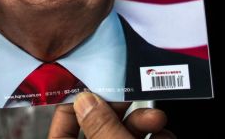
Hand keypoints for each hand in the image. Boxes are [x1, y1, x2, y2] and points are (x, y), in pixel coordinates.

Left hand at [47, 92, 174, 138]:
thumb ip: (100, 127)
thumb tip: (87, 101)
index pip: (60, 135)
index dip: (71, 110)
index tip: (88, 90)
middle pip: (98, 129)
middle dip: (117, 111)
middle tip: (129, 96)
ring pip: (125, 134)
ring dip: (143, 122)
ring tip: (156, 119)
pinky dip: (157, 136)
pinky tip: (164, 134)